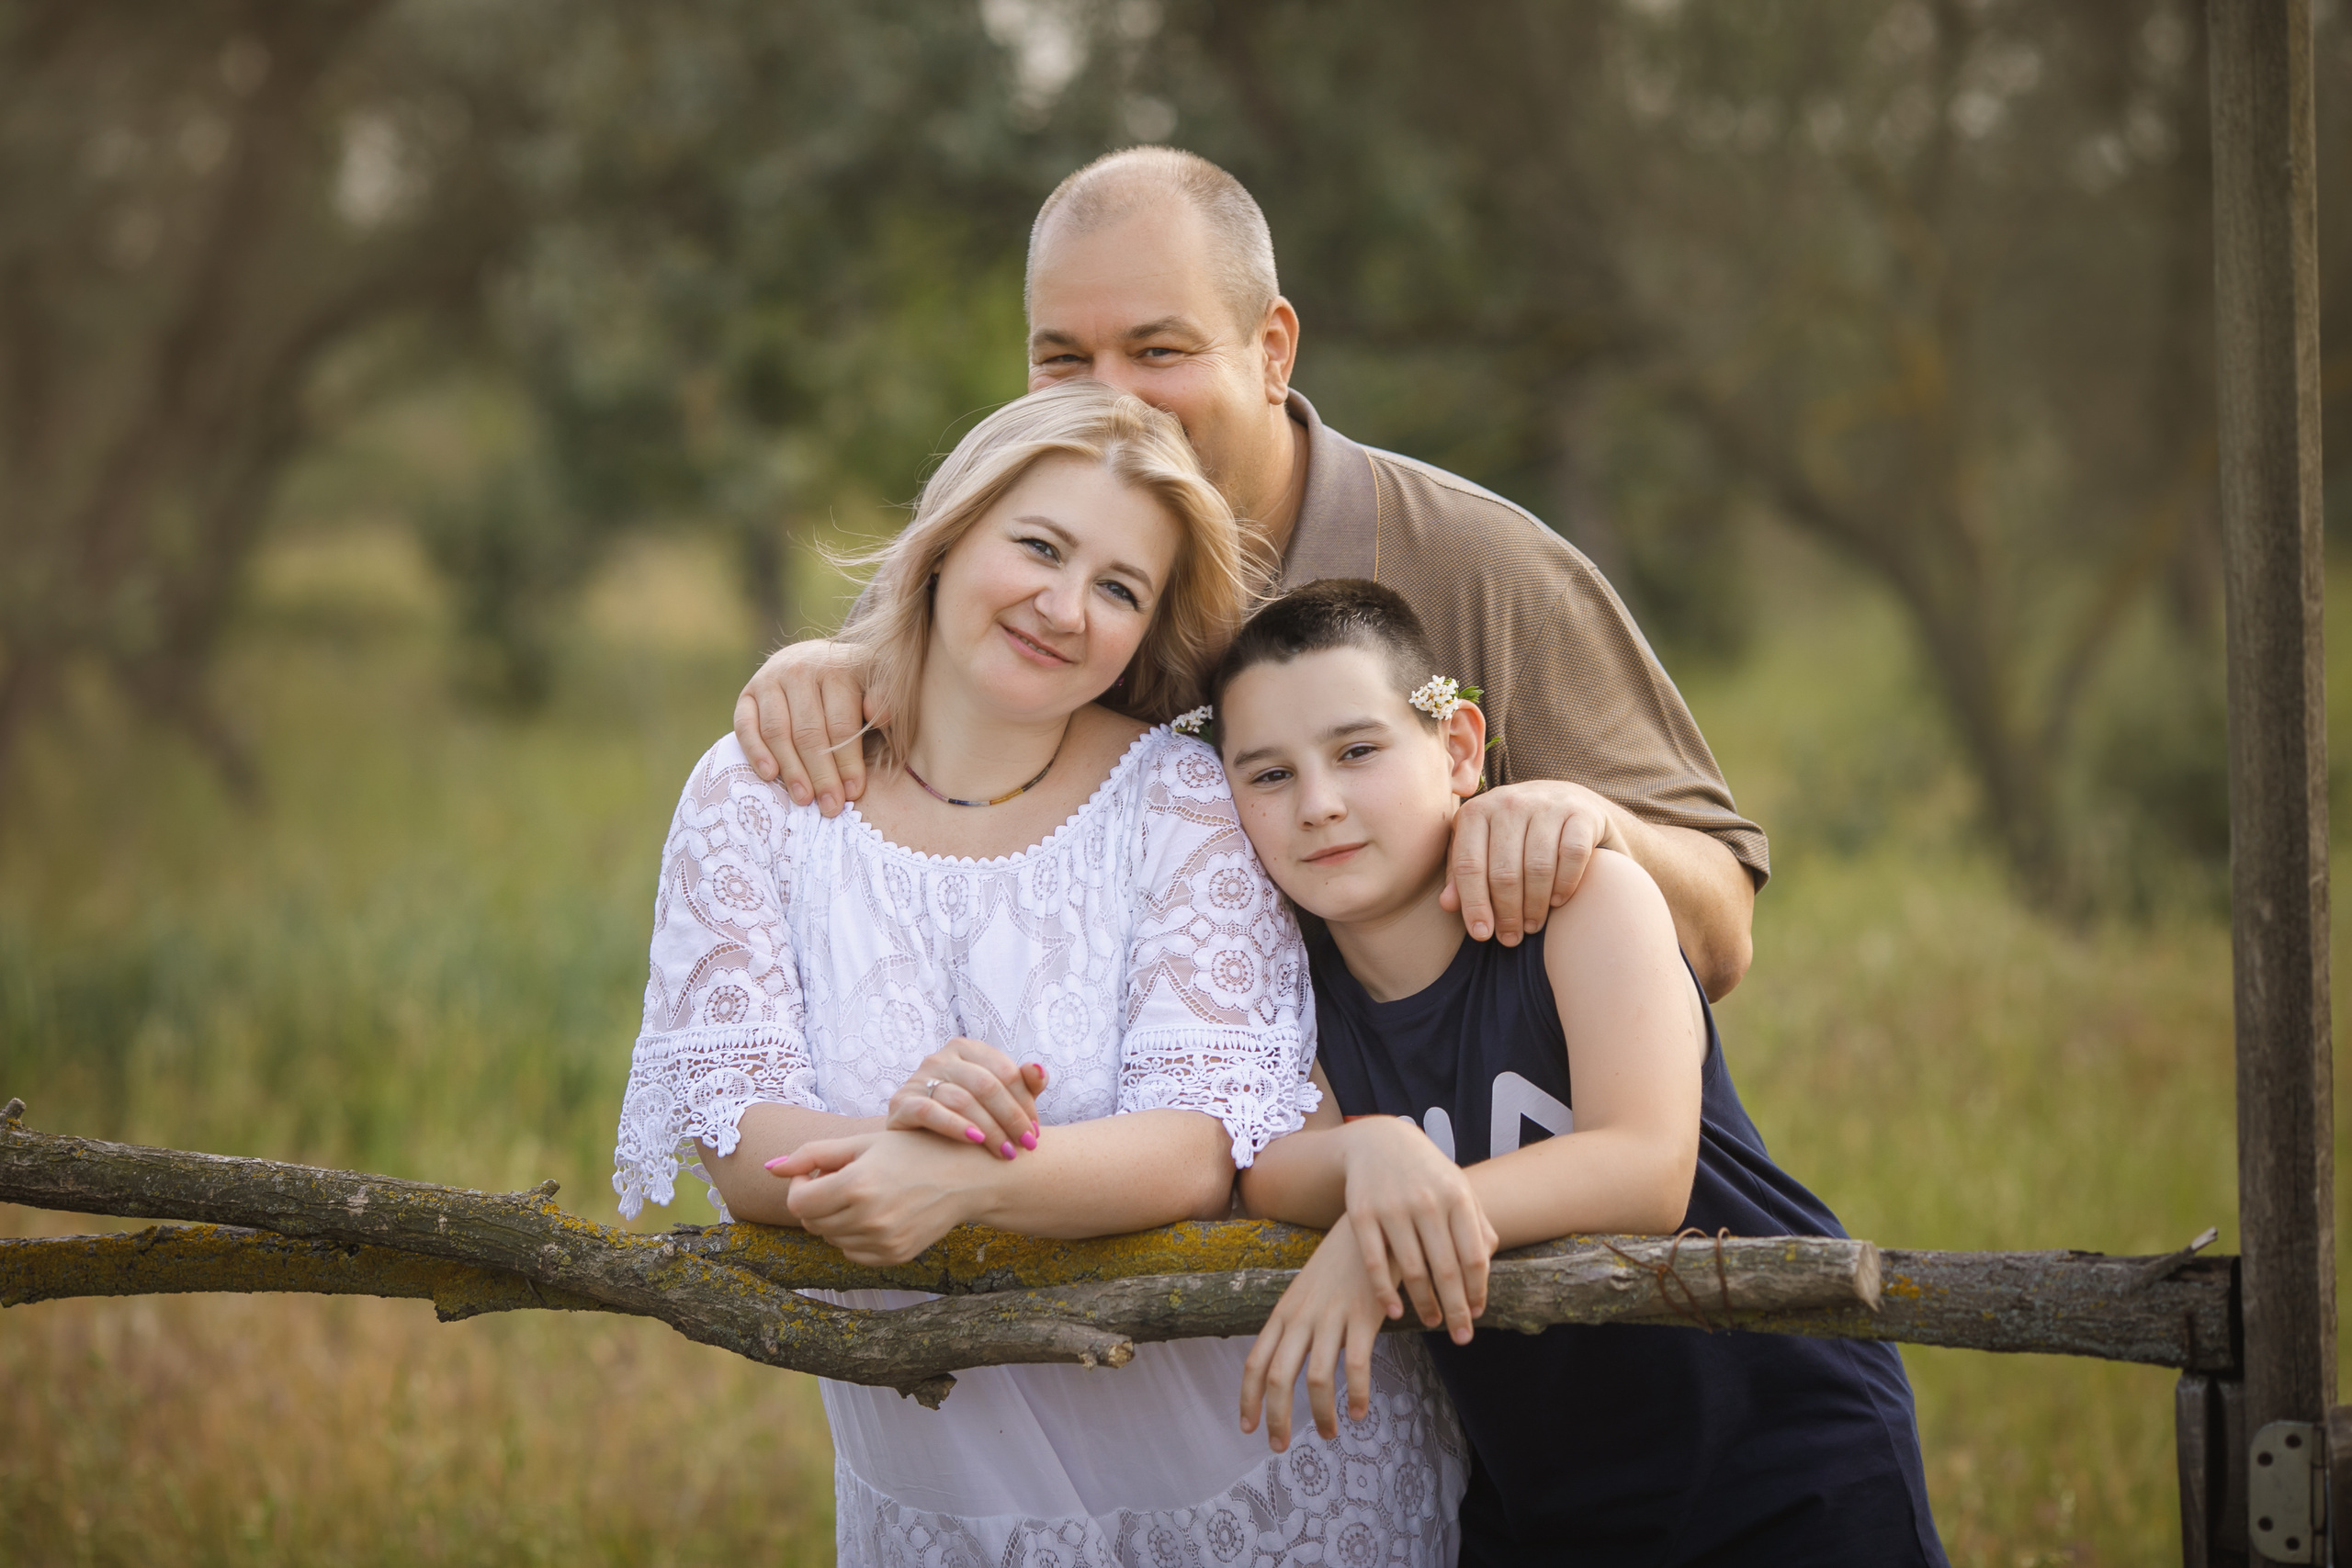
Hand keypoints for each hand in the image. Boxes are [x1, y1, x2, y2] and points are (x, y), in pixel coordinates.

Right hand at [732, 638, 872, 814]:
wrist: (814, 661)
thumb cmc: (853, 684)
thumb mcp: (877, 685)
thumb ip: (884, 698)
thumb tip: (882, 715)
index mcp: (837, 670)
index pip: (841, 724)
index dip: (848, 762)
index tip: (854, 792)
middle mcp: (800, 669)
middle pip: (809, 733)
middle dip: (821, 775)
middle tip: (830, 807)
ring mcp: (770, 680)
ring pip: (778, 732)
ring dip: (791, 770)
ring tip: (804, 800)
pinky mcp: (747, 693)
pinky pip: (745, 725)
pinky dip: (755, 751)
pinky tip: (769, 775)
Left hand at [769, 1130, 978, 1264]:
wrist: (967, 1176)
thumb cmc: (914, 1150)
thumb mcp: (863, 1142)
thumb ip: (812, 1154)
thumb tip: (769, 1168)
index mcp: (856, 1185)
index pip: (798, 1203)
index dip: (800, 1186)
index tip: (817, 1172)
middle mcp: (867, 1219)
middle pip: (812, 1223)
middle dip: (817, 1201)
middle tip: (843, 1179)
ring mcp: (882, 1242)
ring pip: (831, 1239)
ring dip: (836, 1219)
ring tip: (864, 1194)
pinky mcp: (894, 1257)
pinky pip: (853, 1252)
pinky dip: (855, 1235)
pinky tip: (878, 1213)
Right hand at [886, 1037, 1047, 1159]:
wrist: (918, 1141)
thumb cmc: (967, 1118)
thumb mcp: (999, 1100)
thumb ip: (1023, 1085)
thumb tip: (1040, 1071)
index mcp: (967, 1050)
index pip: (1005, 1071)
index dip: (1025, 1102)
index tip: (1036, 1131)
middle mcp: (941, 1058)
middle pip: (986, 1085)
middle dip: (1011, 1118)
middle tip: (1026, 1145)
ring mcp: (919, 1078)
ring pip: (962, 1099)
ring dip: (990, 1128)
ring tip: (1006, 1151)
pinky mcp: (902, 1103)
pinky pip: (930, 1111)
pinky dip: (955, 1125)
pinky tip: (975, 1140)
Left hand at [1240, 1222, 1392, 1450]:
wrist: (1372, 1224)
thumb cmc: (1341, 1260)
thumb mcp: (1307, 1289)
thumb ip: (1296, 1321)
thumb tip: (1287, 1359)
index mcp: (1284, 1312)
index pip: (1255, 1362)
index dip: (1248, 1399)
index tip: (1247, 1427)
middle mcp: (1302, 1316)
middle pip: (1279, 1377)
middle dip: (1276, 1417)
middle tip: (1279, 1446)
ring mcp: (1332, 1316)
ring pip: (1318, 1379)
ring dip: (1321, 1415)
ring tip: (1328, 1435)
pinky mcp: (1365, 1317)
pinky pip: (1357, 1367)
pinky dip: (1357, 1395)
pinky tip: (1360, 1413)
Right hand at [1339, 1116, 1495, 1342]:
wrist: (1378, 1140)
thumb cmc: (1427, 1172)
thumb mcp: (1457, 1188)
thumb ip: (1476, 1223)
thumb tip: (1485, 1267)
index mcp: (1457, 1196)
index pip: (1473, 1256)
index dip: (1477, 1291)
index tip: (1476, 1315)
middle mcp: (1426, 1202)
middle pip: (1446, 1269)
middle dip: (1456, 1309)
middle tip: (1461, 1337)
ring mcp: (1392, 1208)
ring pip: (1413, 1271)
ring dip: (1425, 1305)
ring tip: (1433, 1322)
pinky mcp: (1362, 1215)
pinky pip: (1375, 1264)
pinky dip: (1386, 1293)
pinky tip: (1396, 1312)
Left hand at [1441, 779, 1631, 944]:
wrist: (1567, 800)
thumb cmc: (1514, 833)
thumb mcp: (1481, 846)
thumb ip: (1462, 873)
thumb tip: (1447, 905)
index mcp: (1476, 811)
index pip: (1469, 865)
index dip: (1474, 905)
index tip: (1481, 935)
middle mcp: (1509, 803)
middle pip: (1504, 871)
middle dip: (1507, 913)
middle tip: (1511, 938)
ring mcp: (1547, 805)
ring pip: (1538, 867)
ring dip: (1535, 906)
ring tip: (1533, 926)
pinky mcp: (1581, 813)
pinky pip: (1572, 856)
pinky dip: (1565, 884)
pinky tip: (1557, 902)